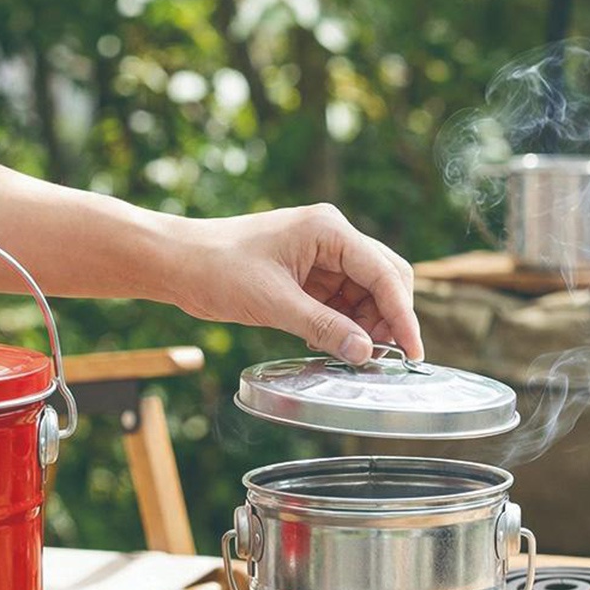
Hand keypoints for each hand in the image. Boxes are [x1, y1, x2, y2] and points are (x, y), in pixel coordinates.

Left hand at [173, 204, 421, 362]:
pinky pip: (340, 300)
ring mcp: (319, 255)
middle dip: (389, 318)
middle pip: (385, 278)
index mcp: (329, 230)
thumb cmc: (217, 269)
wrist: (177, 262)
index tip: (412, 352)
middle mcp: (331, 238)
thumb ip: (324, 328)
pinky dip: (344, 324)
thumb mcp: (273, 303)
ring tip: (357, 356)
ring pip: (365, 292)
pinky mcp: (306, 274)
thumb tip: (366, 352)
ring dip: (367, 324)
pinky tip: (336, 345)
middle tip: (386, 359)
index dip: (403, 315)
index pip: (384, 273)